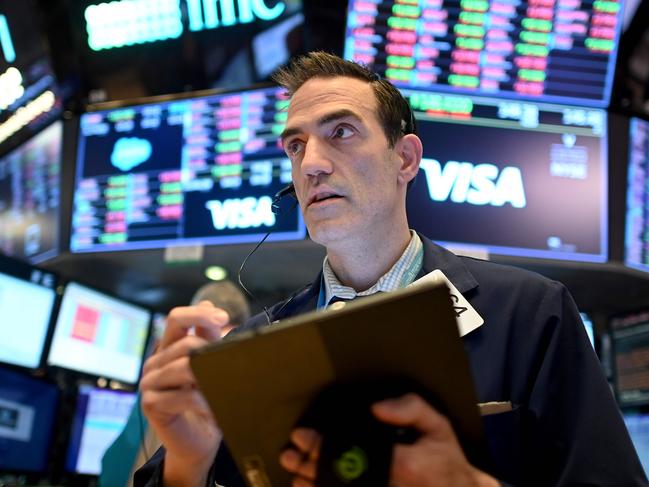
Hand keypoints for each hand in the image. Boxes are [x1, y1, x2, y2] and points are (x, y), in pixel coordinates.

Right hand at [140, 301, 228, 486]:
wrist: (199, 440)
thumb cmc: (206, 401)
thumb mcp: (211, 364)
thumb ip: (209, 337)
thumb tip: (208, 302)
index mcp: (169, 347)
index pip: (176, 318)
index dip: (199, 313)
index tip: (224, 318)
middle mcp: (156, 362)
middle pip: (185, 343)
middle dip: (211, 352)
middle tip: (230, 366)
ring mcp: (150, 382)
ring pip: (183, 367)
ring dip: (210, 378)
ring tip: (226, 388)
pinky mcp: (150, 403)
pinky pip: (183, 396)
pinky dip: (205, 402)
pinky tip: (215, 409)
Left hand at [279, 393, 498, 486]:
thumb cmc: (445, 459)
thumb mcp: (437, 426)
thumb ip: (410, 409)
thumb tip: (376, 407)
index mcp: (401, 464)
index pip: (352, 454)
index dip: (322, 446)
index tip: (302, 435)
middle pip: (340, 478)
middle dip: (310, 466)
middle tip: (289, 455)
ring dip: (313, 486)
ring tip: (293, 476)